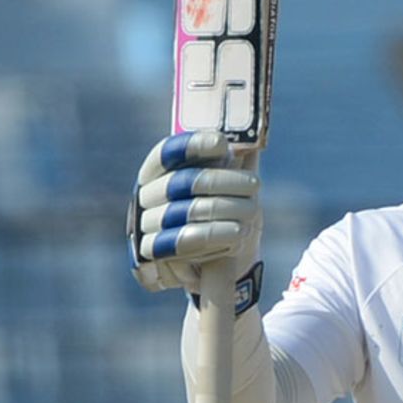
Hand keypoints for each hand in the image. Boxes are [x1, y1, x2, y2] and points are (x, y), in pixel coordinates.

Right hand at [127, 132, 260, 293]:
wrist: (211, 259)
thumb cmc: (219, 210)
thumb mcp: (225, 184)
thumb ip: (232, 162)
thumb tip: (251, 143)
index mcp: (158, 170)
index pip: (169, 151)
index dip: (194, 144)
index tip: (222, 143)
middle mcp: (148, 193)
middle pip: (184, 181)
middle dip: (224, 181)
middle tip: (255, 184)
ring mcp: (148, 221)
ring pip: (188, 211)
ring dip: (227, 209)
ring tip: (253, 210)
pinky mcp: (155, 249)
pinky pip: (185, 240)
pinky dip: (216, 234)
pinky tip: (238, 231)